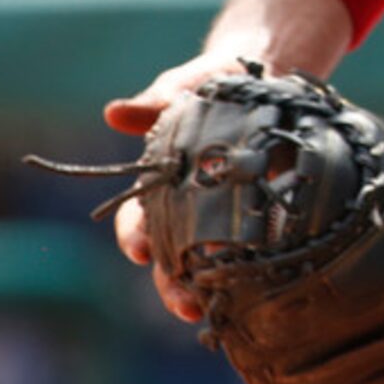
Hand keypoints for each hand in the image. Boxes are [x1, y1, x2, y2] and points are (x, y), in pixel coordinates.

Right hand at [103, 46, 268, 321]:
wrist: (268, 75)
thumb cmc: (214, 83)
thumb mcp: (186, 87)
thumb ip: (156, 104)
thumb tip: (115, 112)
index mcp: (160, 182)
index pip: (136, 218)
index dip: (135, 237)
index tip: (141, 252)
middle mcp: (188, 207)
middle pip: (172, 255)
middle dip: (173, 284)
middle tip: (186, 305)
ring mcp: (227, 214)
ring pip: (211, 263)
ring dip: (212, 288)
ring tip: (220, 309)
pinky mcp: (265, 213)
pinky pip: (258, 248)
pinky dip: (258, 269)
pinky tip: (266, 288)